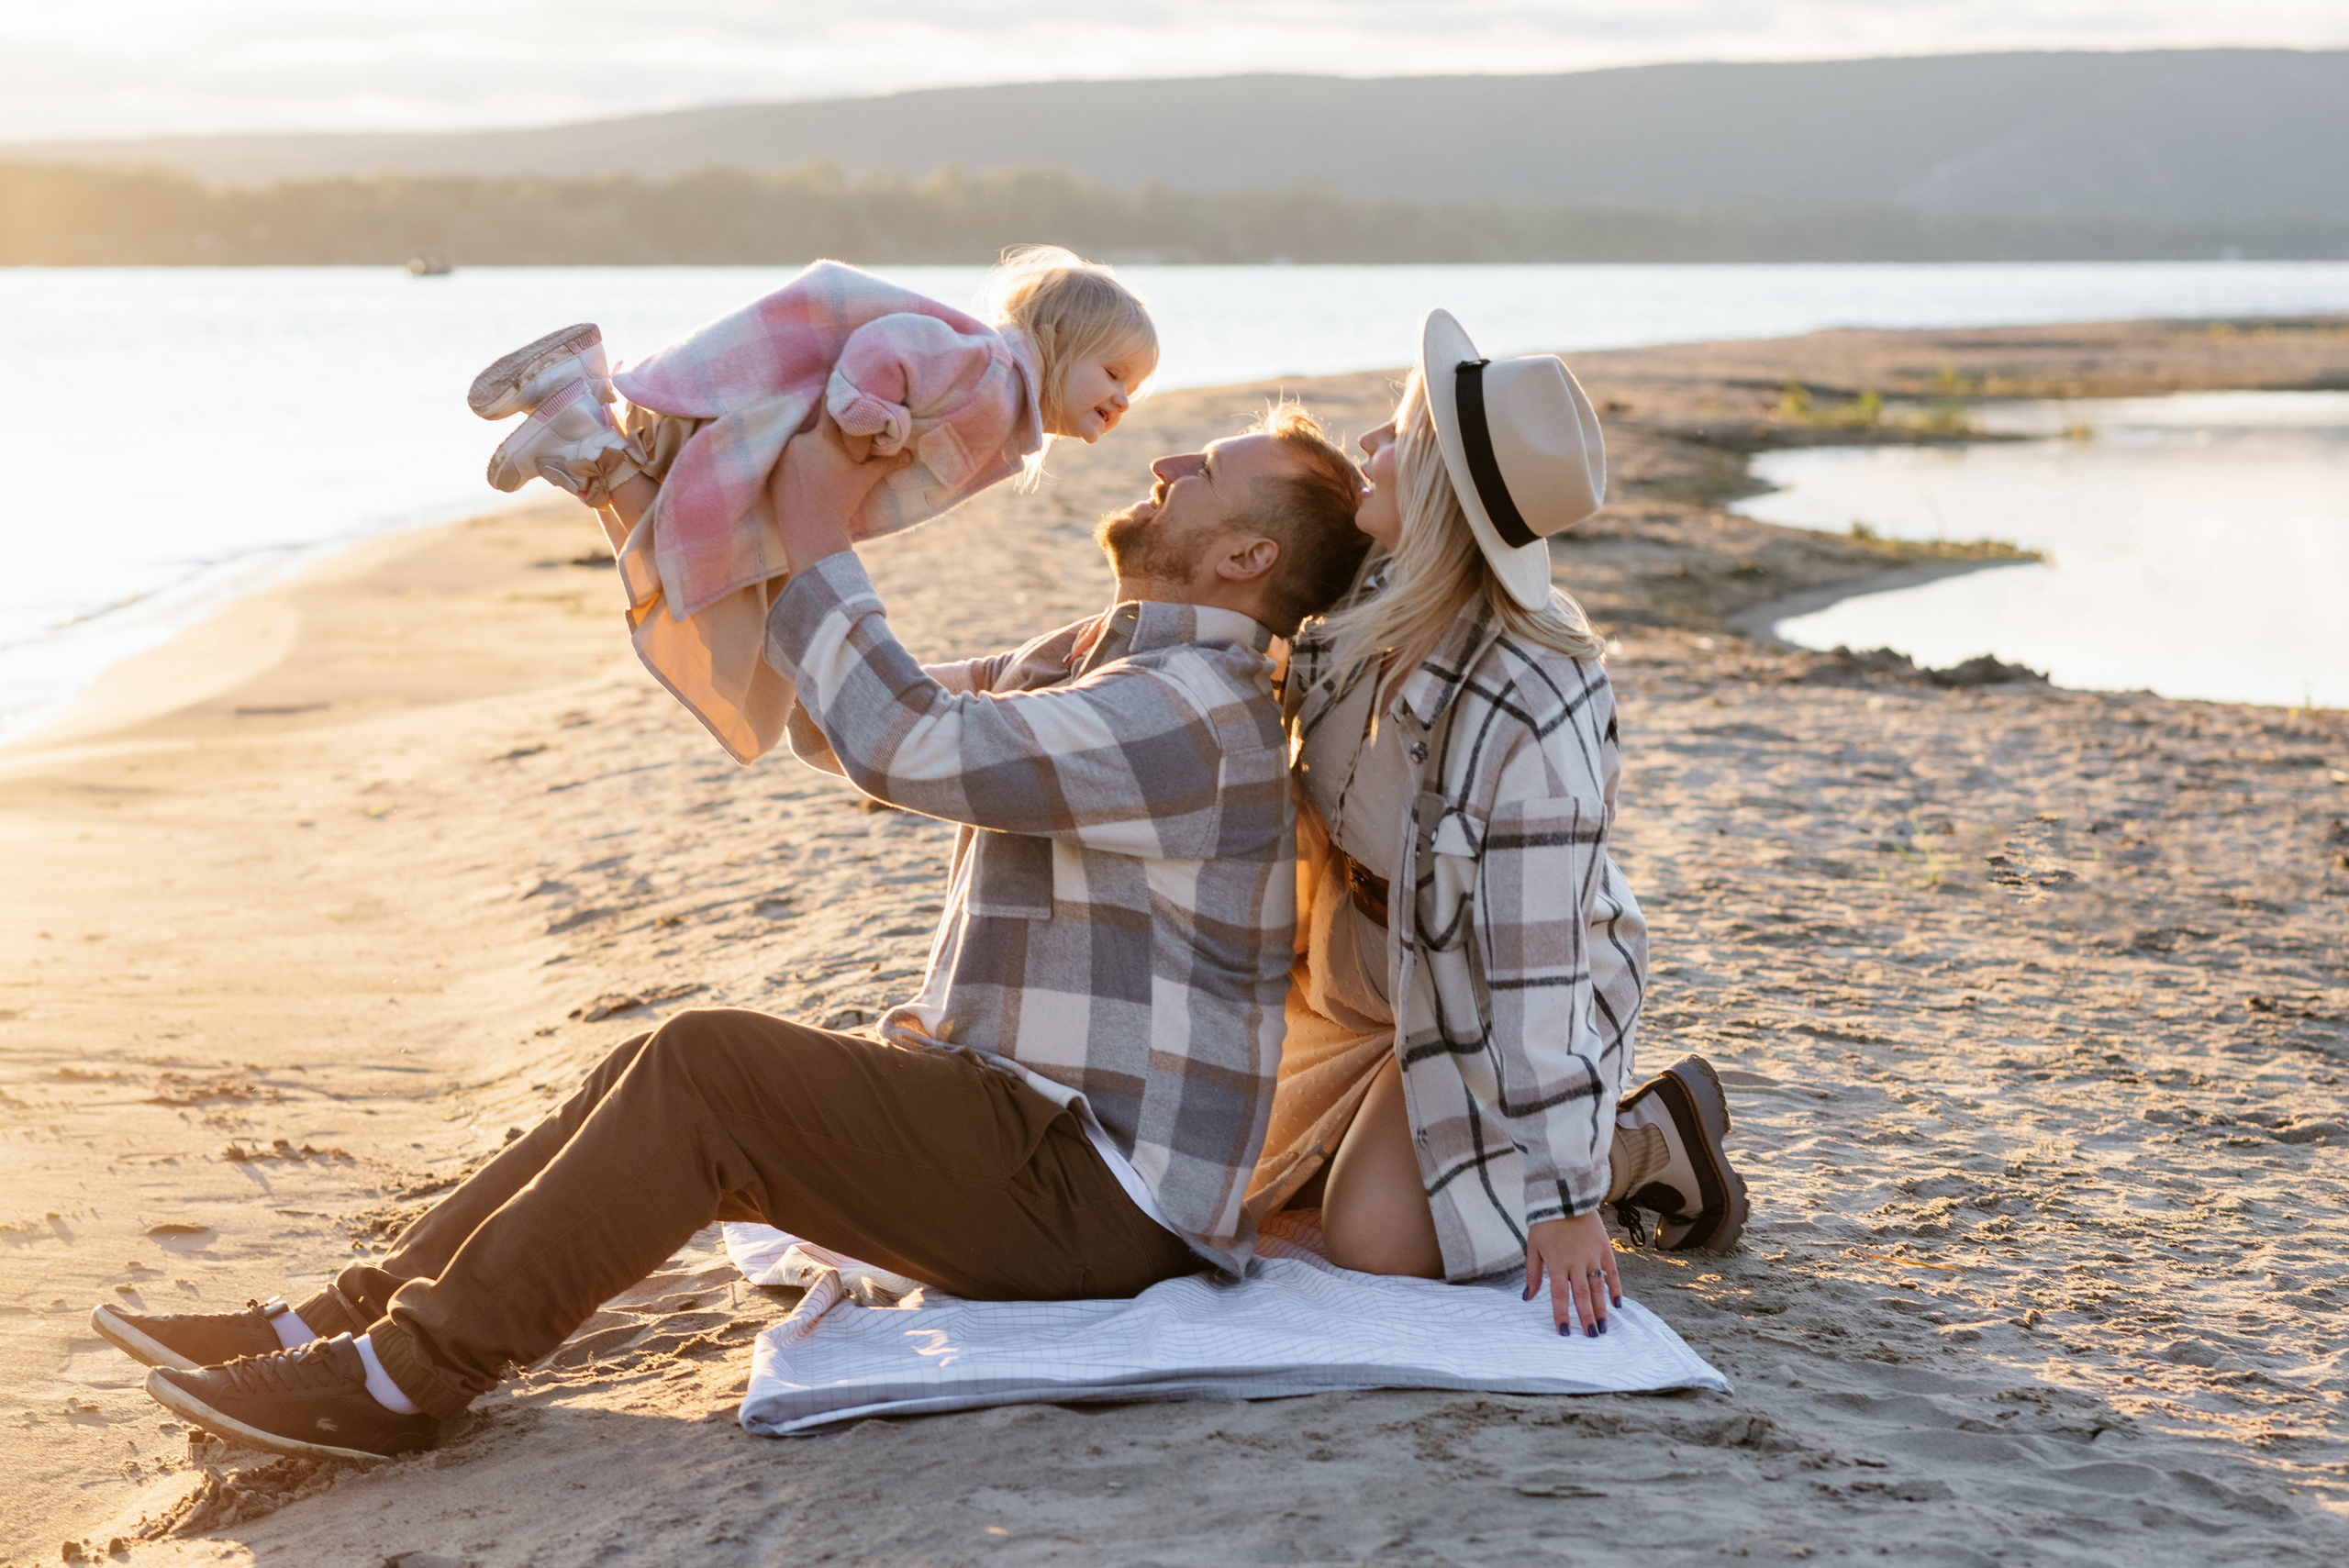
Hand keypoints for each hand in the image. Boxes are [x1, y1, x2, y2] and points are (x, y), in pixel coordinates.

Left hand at [769, 408, 911, 574]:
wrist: (812, 532)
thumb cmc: (840, 503)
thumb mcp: (864, 480)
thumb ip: (885, 463)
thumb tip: (910, 455)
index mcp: (823, 437)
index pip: (829, 404)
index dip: (836, 394)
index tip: (839, 385)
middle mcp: (799, 440)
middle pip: (815, 427)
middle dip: (825, 432)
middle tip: (835, 440)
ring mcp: (783, 455)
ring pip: (800, 443)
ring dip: (809, 449)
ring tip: (819, 465)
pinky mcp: (773, 470)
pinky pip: (785, 458)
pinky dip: (795, 463)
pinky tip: (804, 477)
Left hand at [1524, 1212, 1619, 1336]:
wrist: (1565, 1197)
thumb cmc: (1545, 1224)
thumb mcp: (1533, 1247)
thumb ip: (1532, 1273)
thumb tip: (1527, 1297)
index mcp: (1556, 1264)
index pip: (1558, 1295)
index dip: (1561, 1314)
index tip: (1564, 1332)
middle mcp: (1576, 1263)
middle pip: (1581, 1295)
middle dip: (1586, 1317)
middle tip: (1592, 1336)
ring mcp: (1592, 1256)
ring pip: (1598, 1287)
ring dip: (1601, 1308)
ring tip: (1605, 1327)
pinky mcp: (1604, 1249)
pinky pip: (1612, 1272)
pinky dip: (1615, 1288)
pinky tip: (1617, 1304)